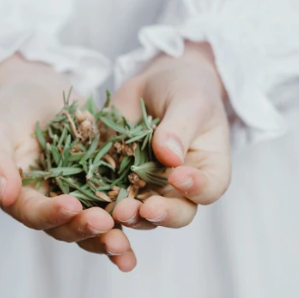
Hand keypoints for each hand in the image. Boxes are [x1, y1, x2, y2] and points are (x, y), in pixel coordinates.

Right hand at [0, 55, 134, 270]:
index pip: (34, 213)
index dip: (52, 213)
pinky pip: (117, 202)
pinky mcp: (102, 184)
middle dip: (87, 229)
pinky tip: (151, 220)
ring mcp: (77, 197)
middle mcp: (49, 205)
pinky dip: (133, 214)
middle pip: (66, 228)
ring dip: (111, 236)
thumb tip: (4, 195)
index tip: (72, 206)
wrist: (35, 89)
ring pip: (94, 225)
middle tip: (108, 225)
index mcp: (19, 198)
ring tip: (128, 244)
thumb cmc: (7, 108)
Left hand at [110, 42, 230, 232]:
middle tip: (145, 209)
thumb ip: (180, 128)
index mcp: (208, 169)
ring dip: (130, 214)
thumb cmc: (186, 89)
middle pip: (177, 212)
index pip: (209, 188)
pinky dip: (101, 200)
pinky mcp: (119, 180)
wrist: (156, 83)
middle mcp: (181, 187)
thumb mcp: (189, 101)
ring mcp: (149, 187)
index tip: (178, 177)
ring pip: (142, 212)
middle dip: (161, 214)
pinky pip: (110, 195)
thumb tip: (170, 158)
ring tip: (116, 209)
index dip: (196, 188)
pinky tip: (90, 199)